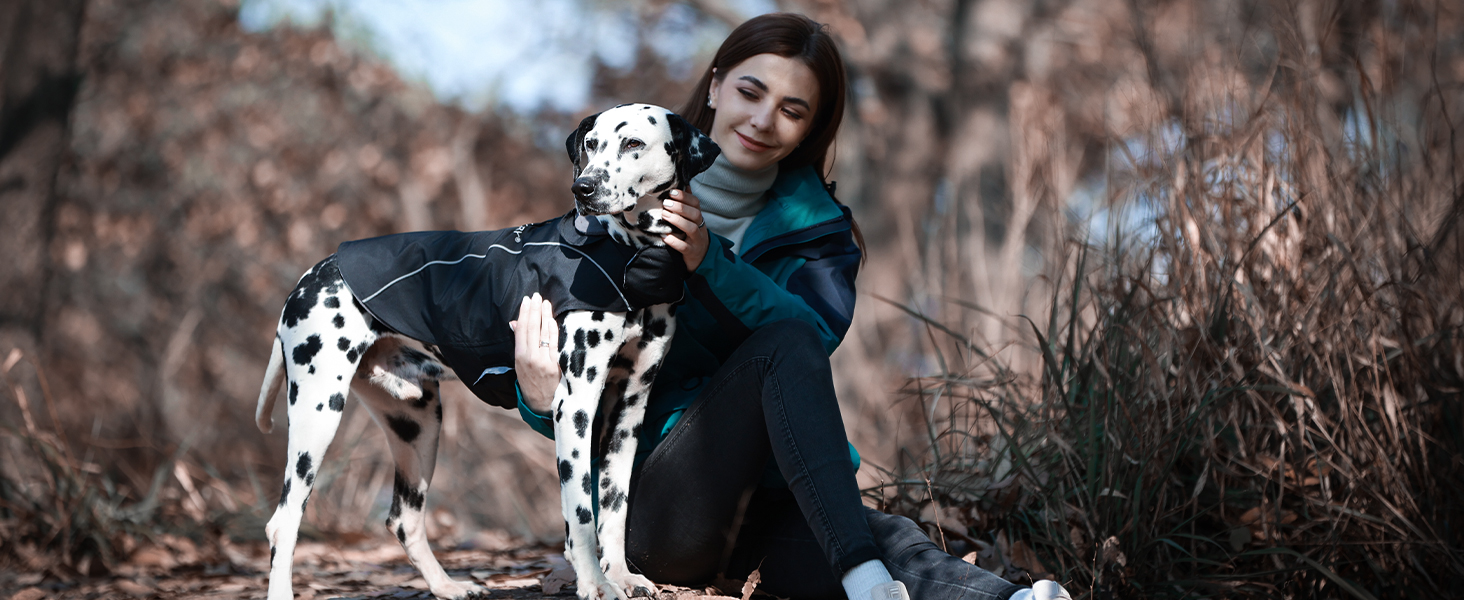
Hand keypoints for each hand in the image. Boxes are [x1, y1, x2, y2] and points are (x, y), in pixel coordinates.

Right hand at [509, 293, 559, 414]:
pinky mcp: (555, 366)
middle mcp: (530, 358)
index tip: (527, 300)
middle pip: (531, 329)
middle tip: (536, 296)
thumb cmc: (532, 382)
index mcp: (519, 357)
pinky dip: (553, 331)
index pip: (521, 330)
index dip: (524, 313)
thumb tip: (515, 323)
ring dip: (544, 316)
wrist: (543, 405)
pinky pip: (554, 345)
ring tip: (545, 303)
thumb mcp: (520, 365)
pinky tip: (552, 320)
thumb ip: (520, 343)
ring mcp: (543, 362)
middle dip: (534, 310)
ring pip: (543, 334)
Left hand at [660, 189, 708, 271]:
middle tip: (666, 203)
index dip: (685, 196)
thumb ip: (688, 203)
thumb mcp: (692, 219)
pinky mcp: (691, 253)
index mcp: (699, 217)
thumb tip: (684, 184)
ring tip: (664, 215)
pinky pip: (684, 247)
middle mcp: (700, 227)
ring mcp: (696, 241)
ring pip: (691, 229)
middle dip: (680, 207)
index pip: (696, 203)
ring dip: (677, 221)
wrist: (701, 258)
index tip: (671, 192)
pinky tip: (664, 236)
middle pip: (695, 214)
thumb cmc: (692, 235)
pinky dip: (674, 241)